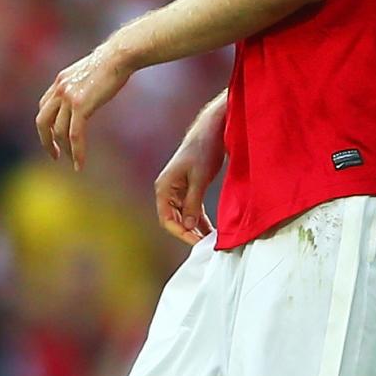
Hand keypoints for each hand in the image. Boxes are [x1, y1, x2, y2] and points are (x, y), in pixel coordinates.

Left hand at [34, 43, 133, 167]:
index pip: (44, 107)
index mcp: (60, 81)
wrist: (119, 56)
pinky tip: (80, 163)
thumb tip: (89, 92)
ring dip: (64, 149)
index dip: (46, 124)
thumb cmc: (112, 62)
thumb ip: (82, 85)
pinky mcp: (81, 106)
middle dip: (46, 140)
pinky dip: (77, 152)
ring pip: (59, 131)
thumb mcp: (89, 73)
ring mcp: (68, 97)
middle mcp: (59, 89)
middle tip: (54, 154)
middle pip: (42, 121)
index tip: (54, 136)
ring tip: (72, 160)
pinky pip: (74, 135)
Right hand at [153, 99, 226, 243]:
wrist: (212, 129)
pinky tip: (210, 229)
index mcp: (164, 187)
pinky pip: (192, 208)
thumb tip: (188, 226)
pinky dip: (200, 219)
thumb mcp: (199, 179)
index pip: (167, 219)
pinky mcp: (189, 187)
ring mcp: (178, 189)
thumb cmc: (203, 150)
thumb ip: (193, 203)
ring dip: (195, 228)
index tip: (197, 242)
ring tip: (210, 240)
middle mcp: (167, 190)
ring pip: (183, 215)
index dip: (181, 232)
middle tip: (206, 245)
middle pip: (174, 220)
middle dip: (189, 233)